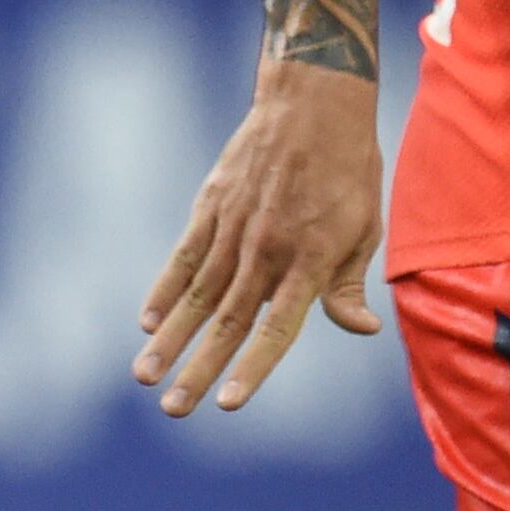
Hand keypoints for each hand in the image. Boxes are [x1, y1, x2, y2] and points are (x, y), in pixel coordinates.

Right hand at [135, 61, 385, 414]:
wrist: (313, 100)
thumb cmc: (349, 168)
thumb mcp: (365, 227)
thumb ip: (349, 284)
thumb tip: (363, 329)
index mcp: (310, 260)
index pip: (276, 329)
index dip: (252, 369)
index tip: (228, 404)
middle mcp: (267, 249)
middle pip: (228, 322)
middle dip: (198, 369)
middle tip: (173, 410)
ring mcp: (234, 227)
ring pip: (197, 295)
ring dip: (170, 340)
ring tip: (144, 376)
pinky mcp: (211, 206)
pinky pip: (184, 256)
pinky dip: (163, 289)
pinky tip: (146, 322)